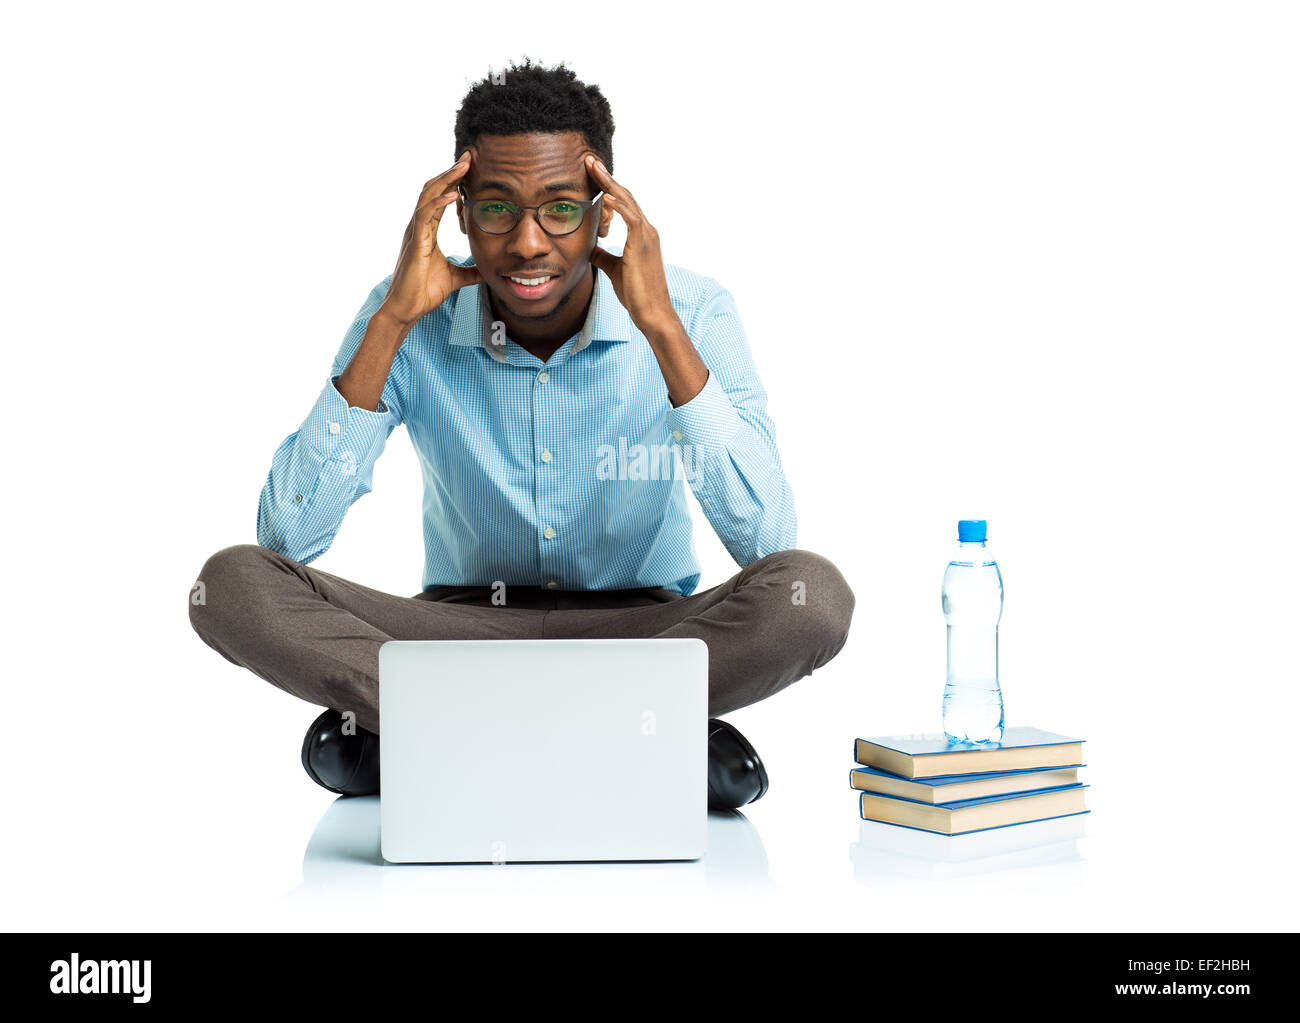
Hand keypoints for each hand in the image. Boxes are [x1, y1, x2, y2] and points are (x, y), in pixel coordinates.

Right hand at [379, 151, 482, 326]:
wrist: (406, 310)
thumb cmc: (423, 293)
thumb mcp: (455, 279)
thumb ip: (470, 271)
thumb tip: (487, 270)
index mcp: (426, 231)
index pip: (440, 198)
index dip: (453, 181)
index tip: (470, 168)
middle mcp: (418, 227)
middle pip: (434, 190)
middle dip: (451, 172)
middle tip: (469, 156)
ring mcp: (414, 232)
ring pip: (428, 197)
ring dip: (446, 180)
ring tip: (463, 166)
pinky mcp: (414, 242)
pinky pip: (425, 216)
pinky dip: (439, 203)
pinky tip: (454, 195)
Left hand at [585, 155, 676, 333]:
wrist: (653, 313)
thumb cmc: (637, 294)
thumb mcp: (615, 270)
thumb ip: (604, 256)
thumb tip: (590, 249)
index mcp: (642, 234)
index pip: (624, 203)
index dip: (608, 186)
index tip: (592, 173)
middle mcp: (647, 230)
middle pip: (626, 195)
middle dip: (606, 177)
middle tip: (589, 160)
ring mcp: (647, 237)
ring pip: (628, 202)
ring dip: (610, 184)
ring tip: (593, 168)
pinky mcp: (643, 246)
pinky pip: (632, 220)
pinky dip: (620, 207)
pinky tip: (606, 197)